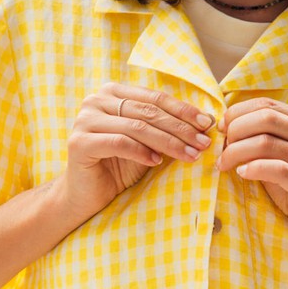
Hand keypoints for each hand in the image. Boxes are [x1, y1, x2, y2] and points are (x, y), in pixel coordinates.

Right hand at [55, 82, 214, 219]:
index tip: (207, 124)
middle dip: (180, 128)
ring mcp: (85, 120)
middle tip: (203, 143)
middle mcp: (95, 100)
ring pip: (137, 127)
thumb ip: (166, 127)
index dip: (183, 110)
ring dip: (168, 142)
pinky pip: (119, 142)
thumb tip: (207, 120)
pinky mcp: (79, 142)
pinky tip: (157, 162)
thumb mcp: (147, 142)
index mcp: (112, 93)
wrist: (86, 195)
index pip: (155, 98)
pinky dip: (141, 152)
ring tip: (189, 155)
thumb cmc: (119, 166)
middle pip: (148, 112)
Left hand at [216, 98, 287, 261]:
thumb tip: (225, 129)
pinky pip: (278, 169)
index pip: (267, 104)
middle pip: (267, 118)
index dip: (238, 113)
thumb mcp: (282, 160)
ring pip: (267, 143)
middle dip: (235, 130)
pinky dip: (254, 168)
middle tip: (221, 148)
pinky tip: (242, 173)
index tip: (221, 130)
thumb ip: (262, 142)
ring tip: (224, 164)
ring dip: (237, 152)